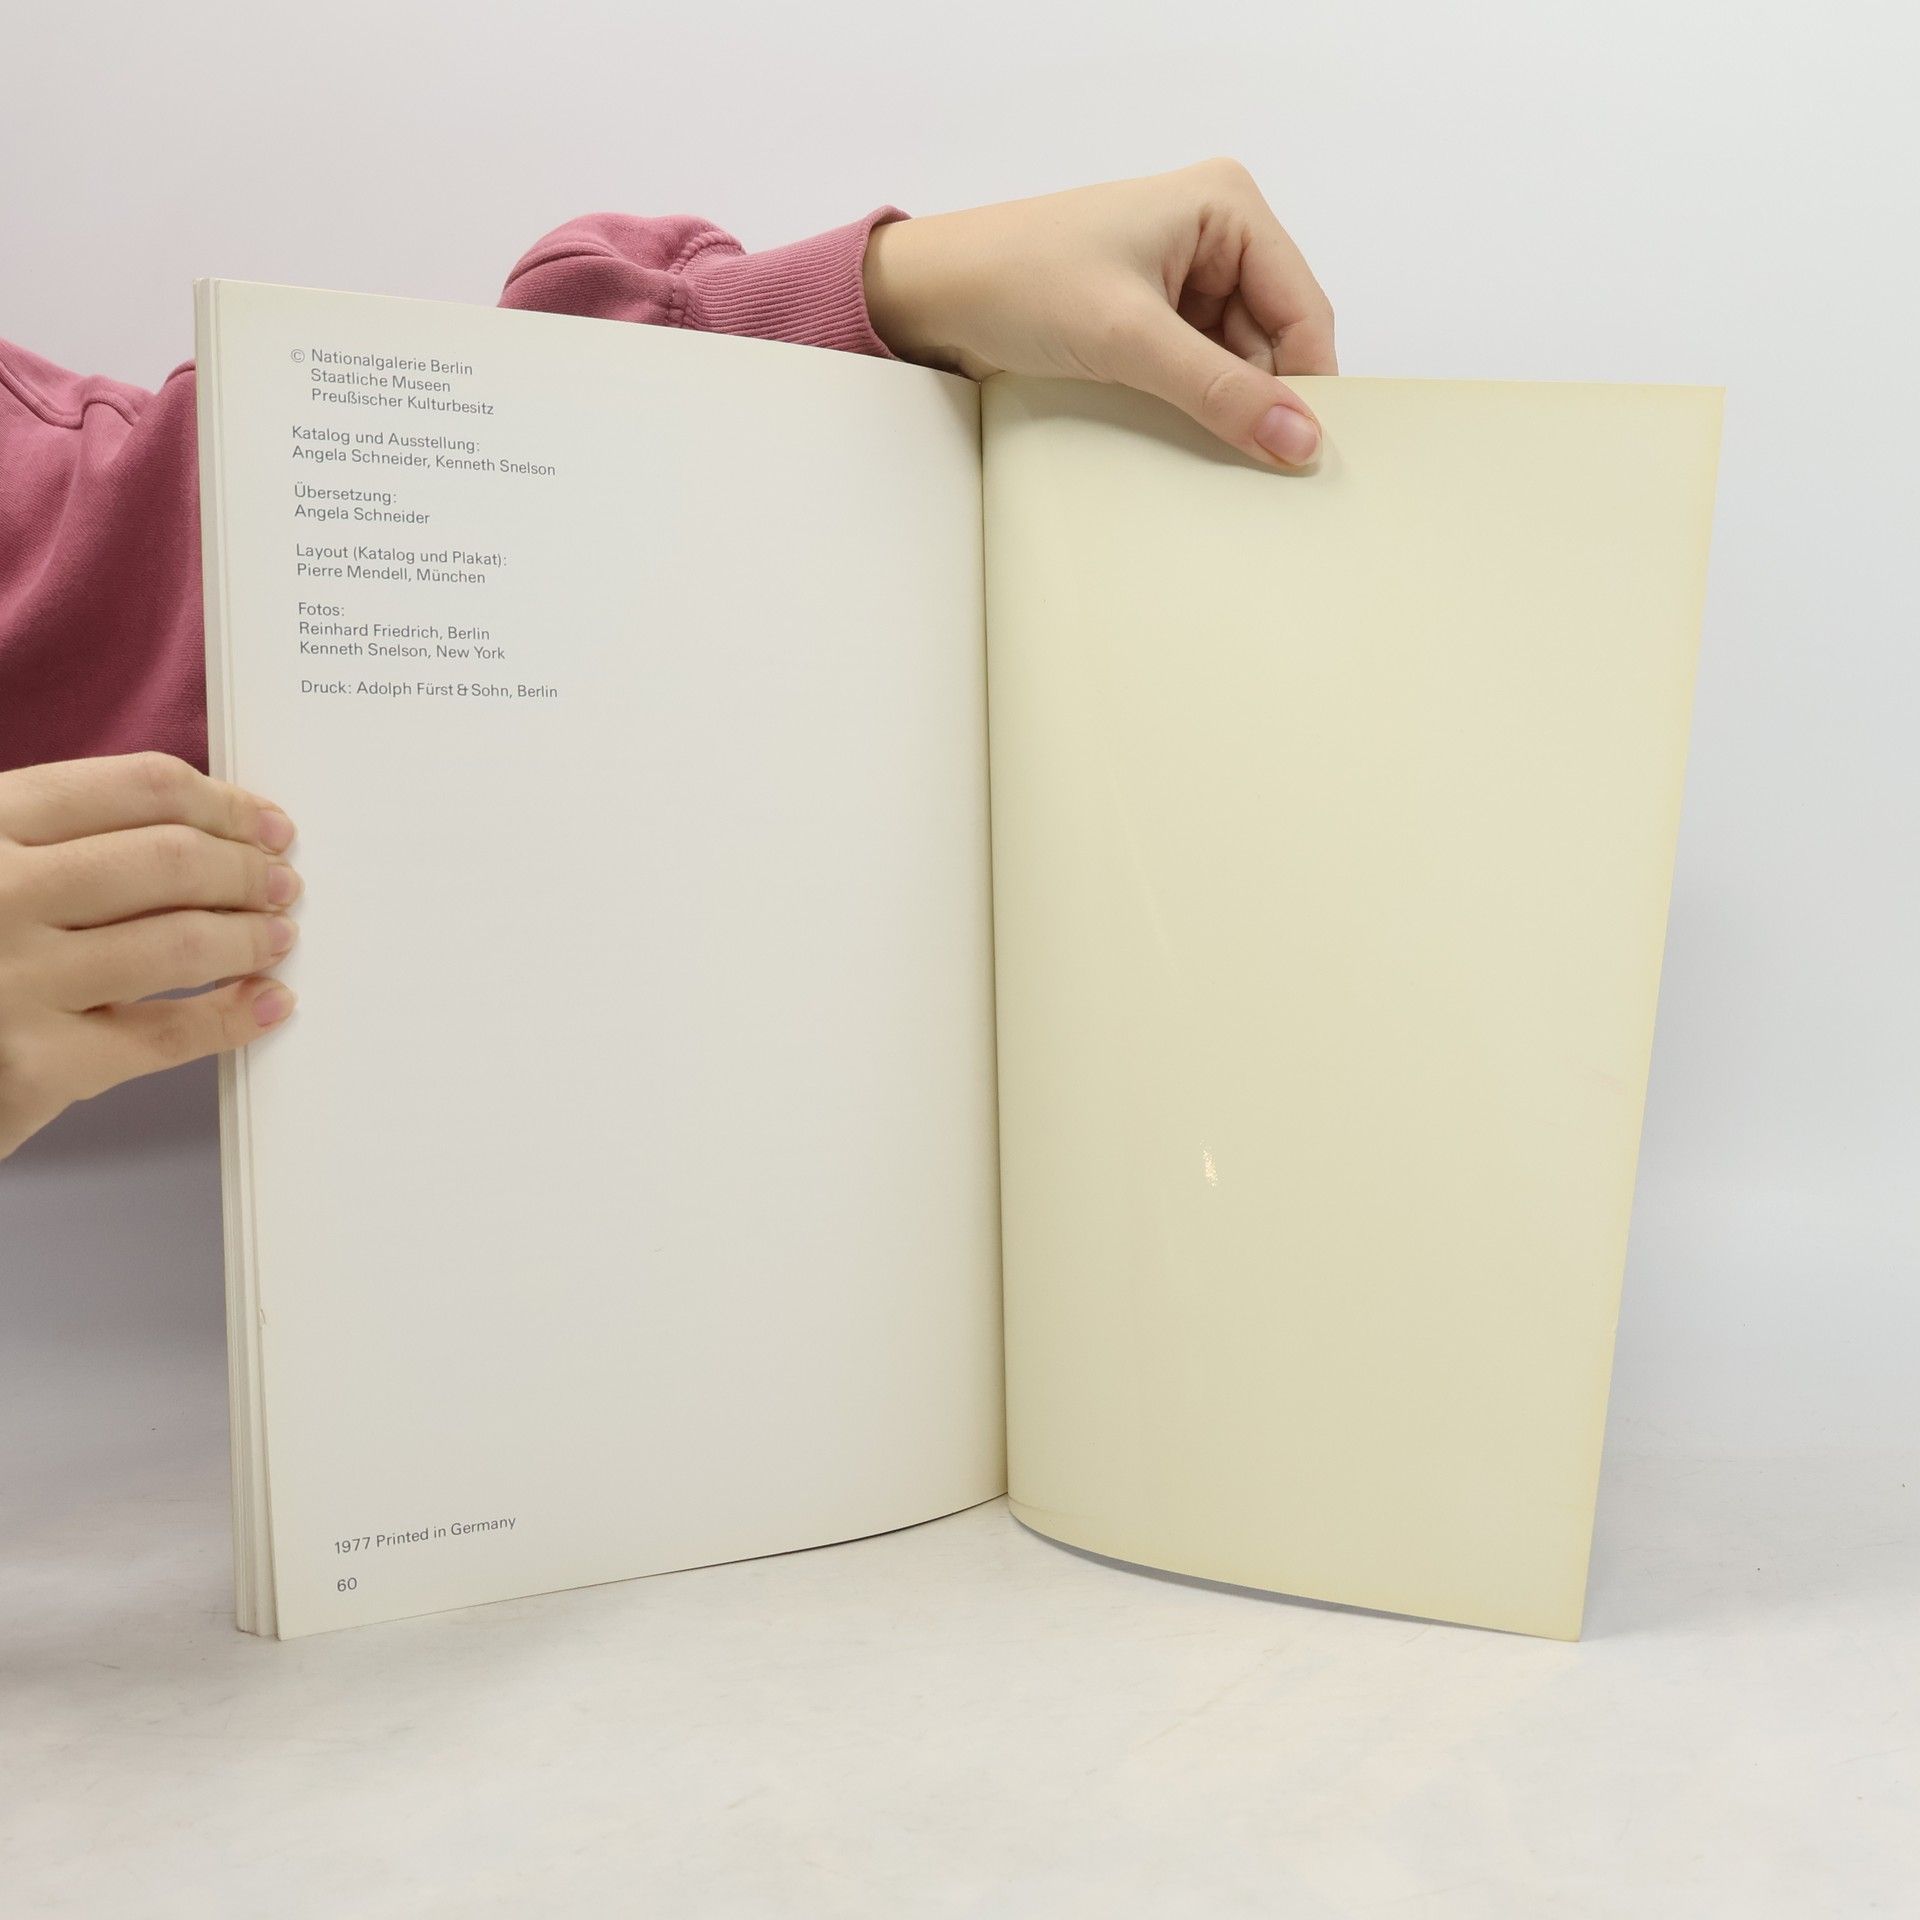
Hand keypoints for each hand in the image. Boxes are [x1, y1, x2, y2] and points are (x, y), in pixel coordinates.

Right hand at [0, 753, 301, 1157]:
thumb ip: (59, 837)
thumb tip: (210, 829)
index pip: (140, 788)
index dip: (224, 805)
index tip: (267, 824)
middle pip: (171, 861)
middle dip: (247, 872)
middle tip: (284, 884)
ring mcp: (11, 980)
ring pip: (179, 944)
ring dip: (250, 938)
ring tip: (277, 938)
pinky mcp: (34, 1066)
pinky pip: (165, 1037)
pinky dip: (232, 1018)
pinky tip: (266, 1004)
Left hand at [863, 158, 1336, 467]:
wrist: (933, 296)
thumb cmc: (1018, 281)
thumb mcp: (1129, 339)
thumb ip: (1219, 392)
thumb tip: (1300, 439)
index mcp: (1227, 206)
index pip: (1302, 308)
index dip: (1308, 383)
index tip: (1305, 454)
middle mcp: (1216, 234)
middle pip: (1275, 339)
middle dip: (1261, 398)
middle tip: (1256, 468)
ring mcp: (1185, 277)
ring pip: (1238, 363)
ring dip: (1223, 407)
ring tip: (1200, 448)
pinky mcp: (1153, 316)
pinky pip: (1200, 371)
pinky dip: (1194, 406)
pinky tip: (1176, 432)